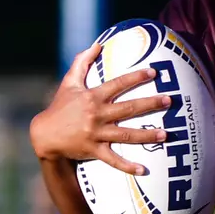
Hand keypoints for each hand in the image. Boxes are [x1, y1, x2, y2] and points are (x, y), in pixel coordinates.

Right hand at [29, 43, 171, 175]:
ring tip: (166, 134)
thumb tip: (96, 44)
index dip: (136, 77)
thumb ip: (83, 62)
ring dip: (147, 135)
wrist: (45, 134)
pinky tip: (144, 170)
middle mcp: (97, 115)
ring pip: (126, 135)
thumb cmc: (60, 106)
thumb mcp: (69, 82)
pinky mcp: (94, 150)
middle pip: (128, 109)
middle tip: (169, 101)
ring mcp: (96, 134)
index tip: (153, 73)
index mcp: (92, 97)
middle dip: (150, 104)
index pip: (118, 84)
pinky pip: (113, 160)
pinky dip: (128, 166)